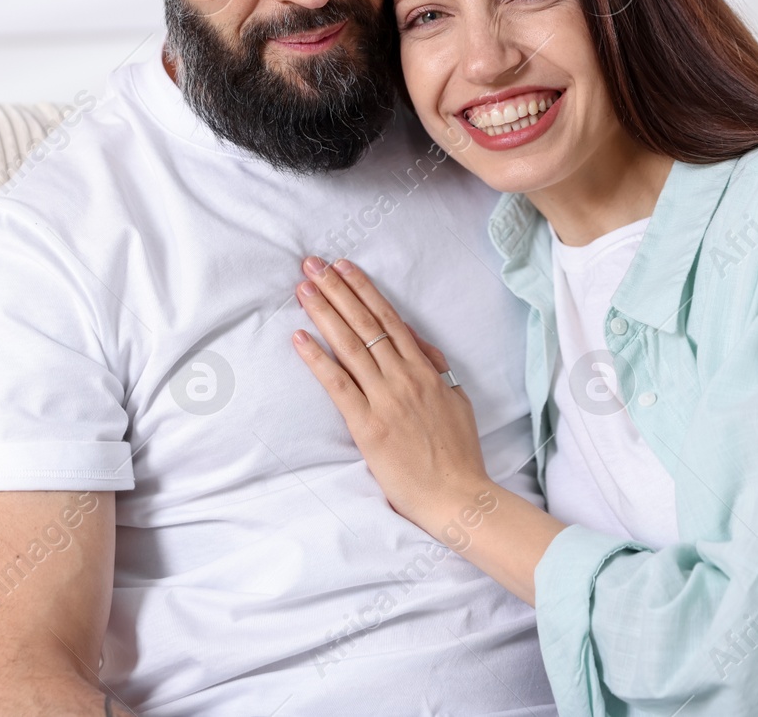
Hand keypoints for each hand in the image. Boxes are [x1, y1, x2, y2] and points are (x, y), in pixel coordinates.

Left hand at [291, 256, 491, 537]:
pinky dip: (318, 359)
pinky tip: (300, 338)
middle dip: (337, 290)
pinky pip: (338, 384)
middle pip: (365, 324)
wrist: (457, 494)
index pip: (389, 319)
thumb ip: (436, 368)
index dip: (363, 291)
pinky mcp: (368, 425)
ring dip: (324, 313)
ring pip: (350, 346)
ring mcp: (385, 399)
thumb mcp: (457, 399)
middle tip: (312, 264)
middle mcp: (404, 377)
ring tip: (303, 288)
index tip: (343, 267)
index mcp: (425, 370)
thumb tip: (415, 341)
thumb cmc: (458, 453)